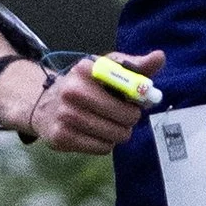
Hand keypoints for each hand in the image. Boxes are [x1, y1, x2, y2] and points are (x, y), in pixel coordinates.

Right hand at [19, 50, 166, 155]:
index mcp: (86, 69)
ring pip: (116, 135)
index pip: (128, 86)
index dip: (138, 97)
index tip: (135, 100)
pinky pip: (102, 148)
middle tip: (124, 115)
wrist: (45, 104)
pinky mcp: (61, 138)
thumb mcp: (106, 69)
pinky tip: (95, 133)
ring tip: (109, 123)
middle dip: (130, 118)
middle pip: (126, 117)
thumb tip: (160, 57)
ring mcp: (65, 116)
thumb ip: (135, 65)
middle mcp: (73, 92)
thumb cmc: (84, 86)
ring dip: (119, 132)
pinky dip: (105, 143)